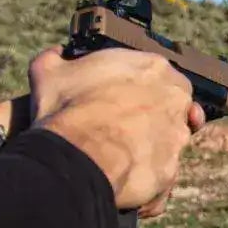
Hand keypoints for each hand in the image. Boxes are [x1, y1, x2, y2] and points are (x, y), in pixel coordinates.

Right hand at [25, 47, 204, 213]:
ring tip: (120, 151)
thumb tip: (56, 54)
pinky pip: (162, 171)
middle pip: (172, 104)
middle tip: (124, 124)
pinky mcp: (172, 168)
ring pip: (170, 138)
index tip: (120, 97)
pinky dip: (146, 172)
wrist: (77, 157)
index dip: (137, 87)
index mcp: (152, 67)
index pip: (156, 73)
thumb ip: (56, 58)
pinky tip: (124, 172)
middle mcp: (174, 98)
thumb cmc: (67, 111)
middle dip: (153, 114)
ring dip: (151, 143)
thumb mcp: (50, 73)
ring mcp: (177, 134)